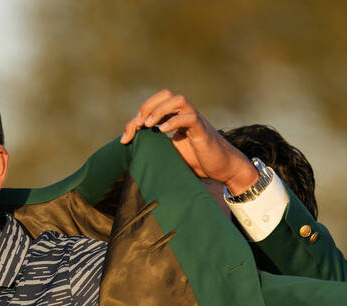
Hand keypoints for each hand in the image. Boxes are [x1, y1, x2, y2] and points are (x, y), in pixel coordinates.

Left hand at [121, 90, 257, 194]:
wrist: (221, 169)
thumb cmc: (197, 161)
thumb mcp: (170, 153)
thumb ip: (155, 147)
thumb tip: (132, 150)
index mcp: (175, 118)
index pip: (153, 106)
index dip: (136, 118)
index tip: (124, 139)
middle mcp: (185, 114)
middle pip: (166, 94)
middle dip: (147, 106)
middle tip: (138, 125)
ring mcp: (195, 120)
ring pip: (179, 100)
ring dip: (160, 110)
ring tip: (148, 125)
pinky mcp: (202, 130)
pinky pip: (190, 117)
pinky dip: (174, 121)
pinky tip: (163, 132)